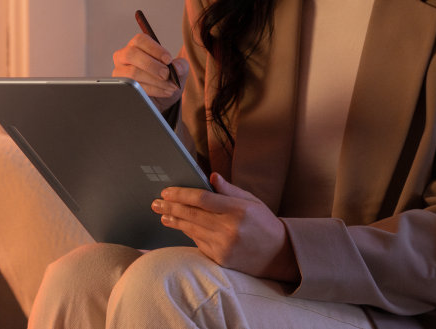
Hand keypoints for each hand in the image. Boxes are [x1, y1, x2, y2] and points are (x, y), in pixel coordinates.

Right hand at [111, 34, 188, 108]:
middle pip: (132, 54)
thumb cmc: (166, 78)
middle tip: (167, 74)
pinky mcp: (122, 87)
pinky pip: (135, 88)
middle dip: (152, 65)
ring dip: (155, 81)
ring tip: (170, 86)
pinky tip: (165, 92)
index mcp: (136, 45)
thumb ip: (181, 65)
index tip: (168, 60)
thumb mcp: (178, 70)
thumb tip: (177, 68)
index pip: (140, 40)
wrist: (161, 98)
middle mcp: (123, 56)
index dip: (155, 49)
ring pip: (133, 73)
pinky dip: (153, 90)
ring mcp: (120, 72)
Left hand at [151, 173, 298, 281]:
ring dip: (174, 221)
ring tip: (163, 214)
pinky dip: (187, 232)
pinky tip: (179, 225)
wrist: (279, 255)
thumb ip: (229, 190)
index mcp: (238, 210)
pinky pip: (198, 242)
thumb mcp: (252, 201)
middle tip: (156, 203)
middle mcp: (229, 228)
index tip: (166, 191)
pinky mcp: (220, 258)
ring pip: (191, 229)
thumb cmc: (264, 223)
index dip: (181, 194)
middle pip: (191, 214)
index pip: (202, 199)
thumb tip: (211, 176)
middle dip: (170, 207)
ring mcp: (224, 245)